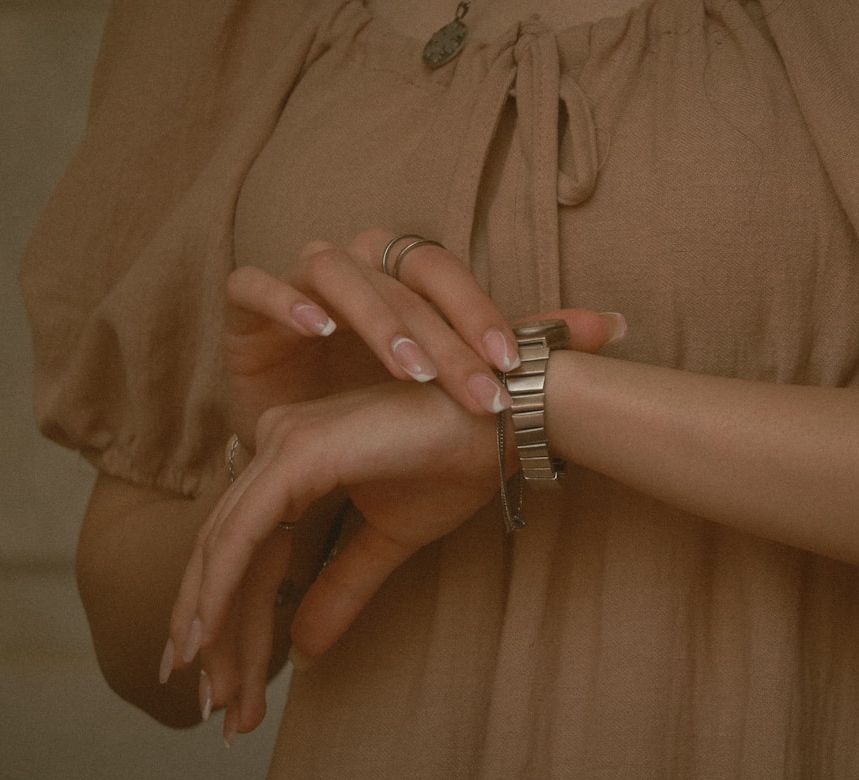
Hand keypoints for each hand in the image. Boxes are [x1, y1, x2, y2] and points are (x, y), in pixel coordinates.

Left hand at [163, 313, 621, 738]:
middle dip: (217, 634)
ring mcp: (283, 443)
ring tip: (218, 696)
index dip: (235, 618)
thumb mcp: (389, 542)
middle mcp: (275, 443)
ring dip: (214, 624)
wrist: (501, 426)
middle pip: (225, 552)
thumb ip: (340, 588)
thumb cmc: (455, 466)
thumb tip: (302, 650)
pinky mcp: (299, 452)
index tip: (232, 684)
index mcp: (293, 460)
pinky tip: (211, 636)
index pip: (248, 549)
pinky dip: (222, 587)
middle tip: (214, 708)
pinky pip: (244, 531)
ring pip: (223, 547)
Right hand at [224, 228, 523, 445]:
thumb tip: (613, 328)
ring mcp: (296, 281)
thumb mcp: (448, 374)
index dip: (478, 311)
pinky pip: (254, 284)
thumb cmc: (375, 397)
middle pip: (399, 279)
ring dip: (378, 317)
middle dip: (442, 336)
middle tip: (475, 388)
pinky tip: (317, 330)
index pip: (444, 273)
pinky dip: (285, 301)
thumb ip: (519, 348)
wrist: (293, 435)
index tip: (513, 365)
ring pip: (335, 272)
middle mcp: (353, 266)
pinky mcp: (244, 309)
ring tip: (409, 369)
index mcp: (399, 273)